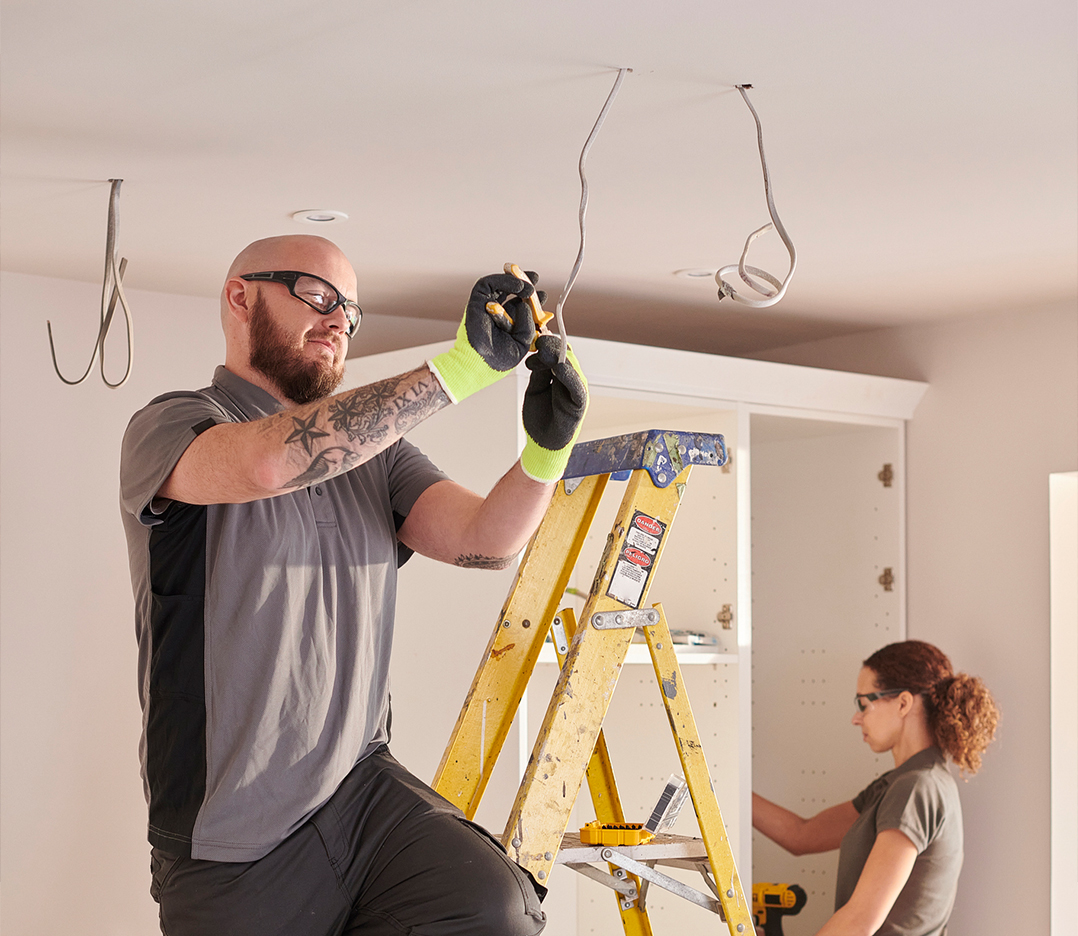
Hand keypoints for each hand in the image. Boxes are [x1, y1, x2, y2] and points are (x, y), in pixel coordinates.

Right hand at [428, 271, 538, 402]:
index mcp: (507, 323)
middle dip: (524, 283)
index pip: (520, 305)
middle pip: (511, 292)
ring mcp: (486, 306)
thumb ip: (528, 325)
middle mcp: (497, 313)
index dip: (531, 298)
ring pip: (501, 284)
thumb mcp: (522, 343)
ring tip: (529, 287)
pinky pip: (490, 284)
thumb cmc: (498, 360)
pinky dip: (505, 281)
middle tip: (535, 279)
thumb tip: (526, 306)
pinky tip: (518, 287)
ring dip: (516, 281)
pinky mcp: (477, 300)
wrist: (479, 364)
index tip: (543, 295)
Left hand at [520, 334, 588, 481]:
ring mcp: (577, 391)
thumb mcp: (534, 390)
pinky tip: (559, 368)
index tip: (533, 336)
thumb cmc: (540, 419)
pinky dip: (569, 376)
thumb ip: (539, 373)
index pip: (557, 353)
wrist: (541, 445)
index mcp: (560, 376)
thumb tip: (538, 353)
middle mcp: (571, 381)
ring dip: (558, 356)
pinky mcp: (579, 404)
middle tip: (537, 340)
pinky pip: (577, 387)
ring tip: (544, 348)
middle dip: (551, 346)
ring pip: (572, 367)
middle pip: (566, 356)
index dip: (547, 343)